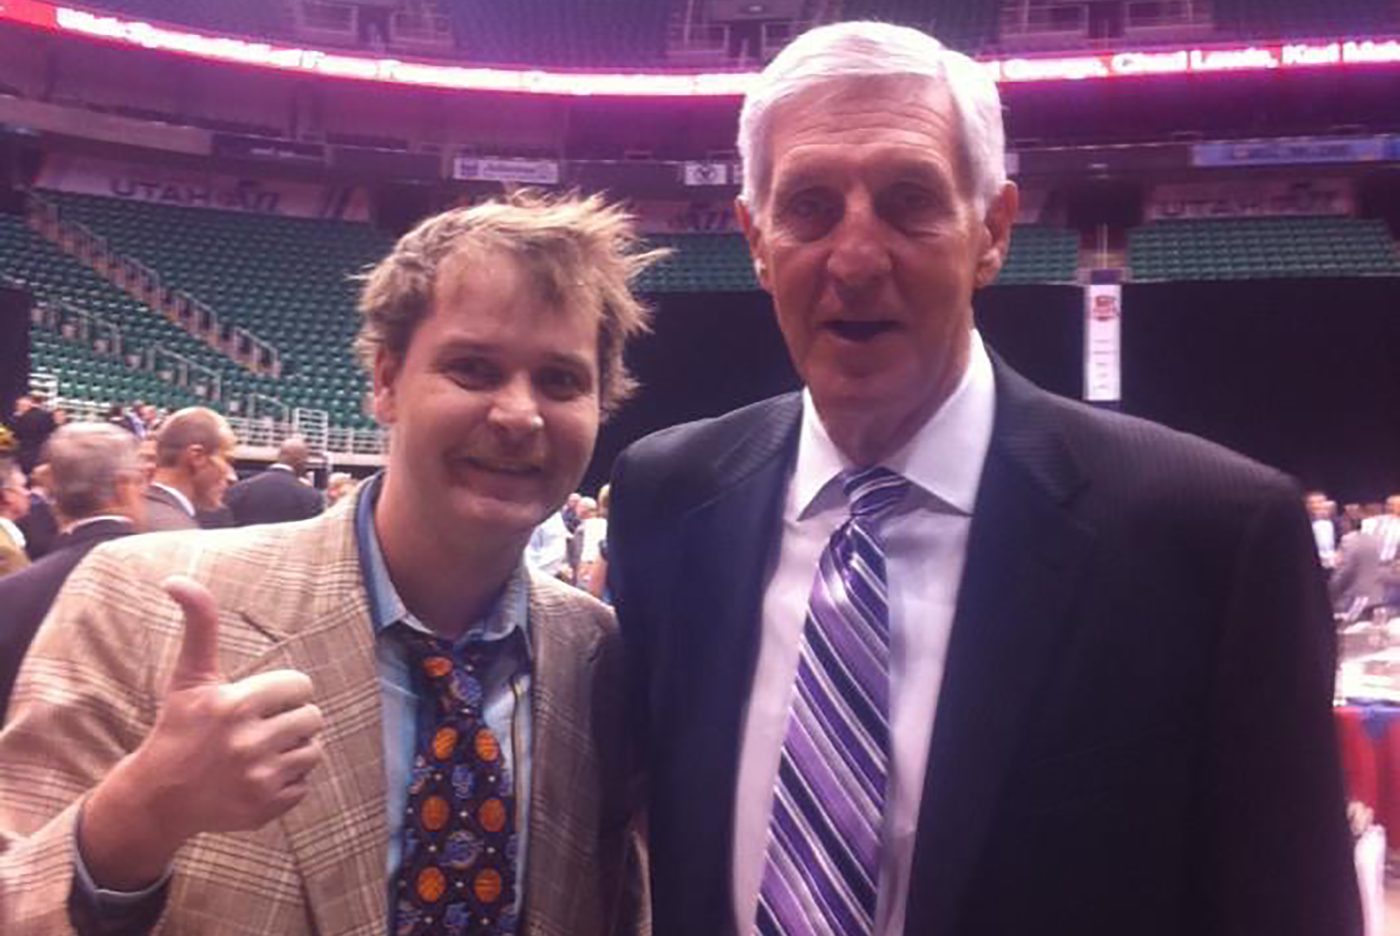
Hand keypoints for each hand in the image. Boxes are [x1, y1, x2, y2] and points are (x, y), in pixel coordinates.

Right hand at [79, 576, 324, 888]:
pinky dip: (288, 780)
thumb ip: (198, 625)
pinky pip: (305, 783)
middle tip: (262, 727)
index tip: (259, 700)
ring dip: (295, 748)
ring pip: (313, 750)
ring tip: (263, 750)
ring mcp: (258, 778)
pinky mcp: (266, 807)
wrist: (160, 796)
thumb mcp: (190, 676)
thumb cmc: (180, 726)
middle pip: (313, 717)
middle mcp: (247, 742)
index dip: (284, 690)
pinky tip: (258, 777)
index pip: (301, 685)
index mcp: (234, 705)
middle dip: (292, 718)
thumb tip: (176, 580)